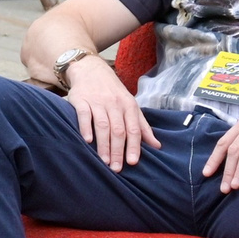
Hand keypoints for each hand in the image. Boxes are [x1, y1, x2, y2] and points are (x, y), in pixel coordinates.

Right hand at [67, 55, 159, 170]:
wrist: (91, 69)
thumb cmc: (113, 92)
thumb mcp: (130, 105)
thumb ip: (142, 126)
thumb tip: (157, 146)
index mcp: (129, 106)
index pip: (133, 129)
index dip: (134, 146)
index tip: (133, 162)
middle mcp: (114, 104)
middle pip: (118, 130)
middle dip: (118, 150)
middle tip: (116, 168)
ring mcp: (97, 101)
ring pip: (102, 125)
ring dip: (103, 145)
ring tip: (103, 162)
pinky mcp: (81, 100)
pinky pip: (84, 115)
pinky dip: (86, 128)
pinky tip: (87, 141)